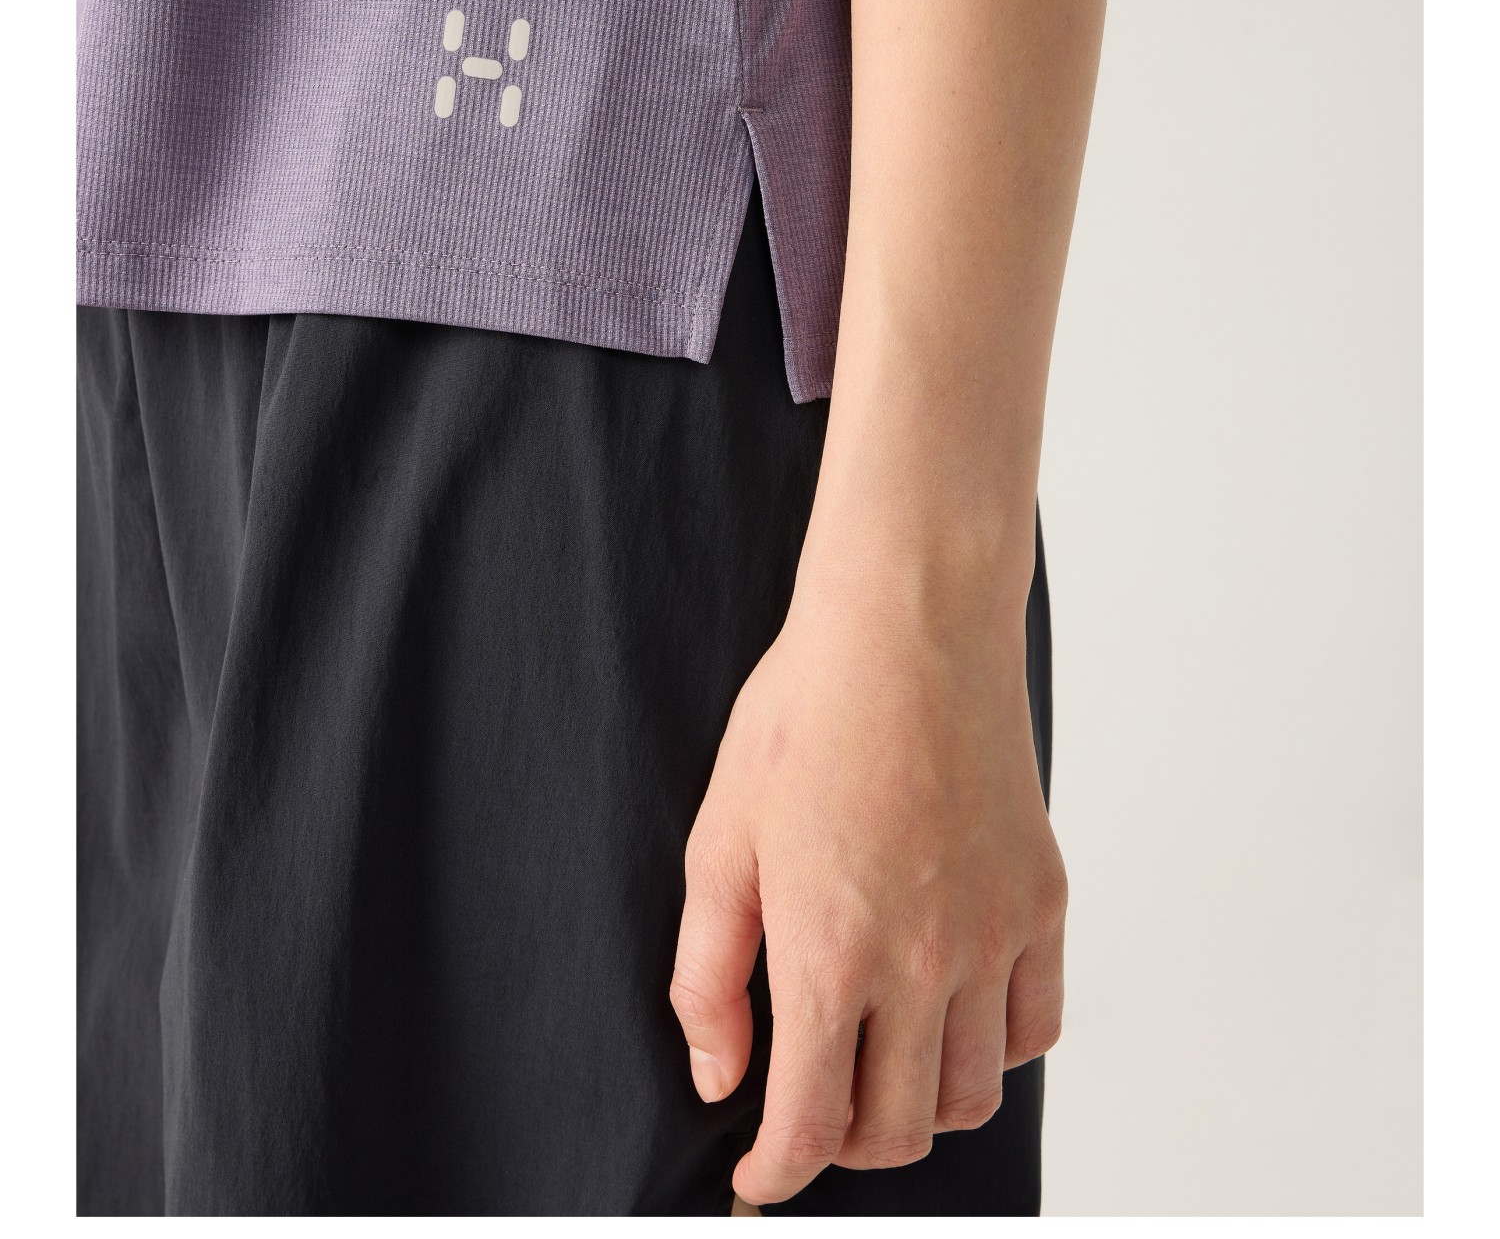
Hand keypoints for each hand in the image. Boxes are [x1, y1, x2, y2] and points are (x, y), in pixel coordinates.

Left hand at [669, 544, 1067, 1206]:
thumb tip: (719, 1077)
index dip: (776, 1171)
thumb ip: (709, 972)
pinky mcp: (1043, 899)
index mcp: (828, 950)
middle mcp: (923, 960)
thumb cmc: (806, 715)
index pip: (811, 1124)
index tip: (759, 1178)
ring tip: (881, 1068)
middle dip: (842, 1145)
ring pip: (972, 1094)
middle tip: (812, 1112)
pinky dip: (994, 1052)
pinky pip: (1036, 1027)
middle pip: (897, 1127)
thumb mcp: (720, 838)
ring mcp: (995, 933)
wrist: (911, 627)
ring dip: (919, 1109)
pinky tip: (953, 1016)